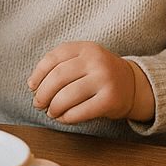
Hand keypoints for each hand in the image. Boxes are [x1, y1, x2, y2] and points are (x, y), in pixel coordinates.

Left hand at [27, 42, 154, 123]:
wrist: (133, 84)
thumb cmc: (98, 73)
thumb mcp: (83, 59)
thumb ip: (60, 66)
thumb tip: (34, 86)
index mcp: (85, 47)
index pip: (53, 58)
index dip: (38, 74)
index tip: (31, 87)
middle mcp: (95, 61)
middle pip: (58, 77)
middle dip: (43, 93)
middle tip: (38, 103)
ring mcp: (104, 79)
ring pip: (68, 95)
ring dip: (53, 107)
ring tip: (50, 112)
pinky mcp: (110, 100)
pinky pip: (81, 111)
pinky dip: (67, 117)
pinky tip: (63, 118)